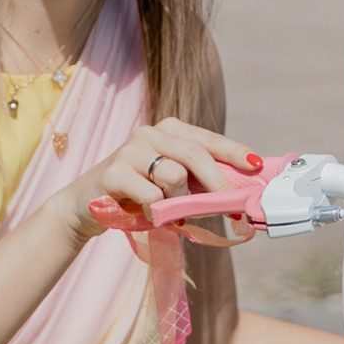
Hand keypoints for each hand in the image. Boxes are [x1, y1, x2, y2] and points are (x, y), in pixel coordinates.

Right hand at [73, 118, 260, 240]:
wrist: (87, 204)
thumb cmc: (138, 194)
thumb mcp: (171, 184)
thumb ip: (198, 182)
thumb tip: (236, 194)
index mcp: (170, 130)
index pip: (209, 139)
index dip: (235, 152)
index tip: (256, 166)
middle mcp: (151, 133)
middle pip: (196, 155)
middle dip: (217, 183)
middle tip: (229, 206)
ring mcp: (131, 150)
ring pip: (175, 176)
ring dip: (178, 202)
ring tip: (168, 210)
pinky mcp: (114, 172)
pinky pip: (152, 196)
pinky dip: (157, 211)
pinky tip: (149, 213)